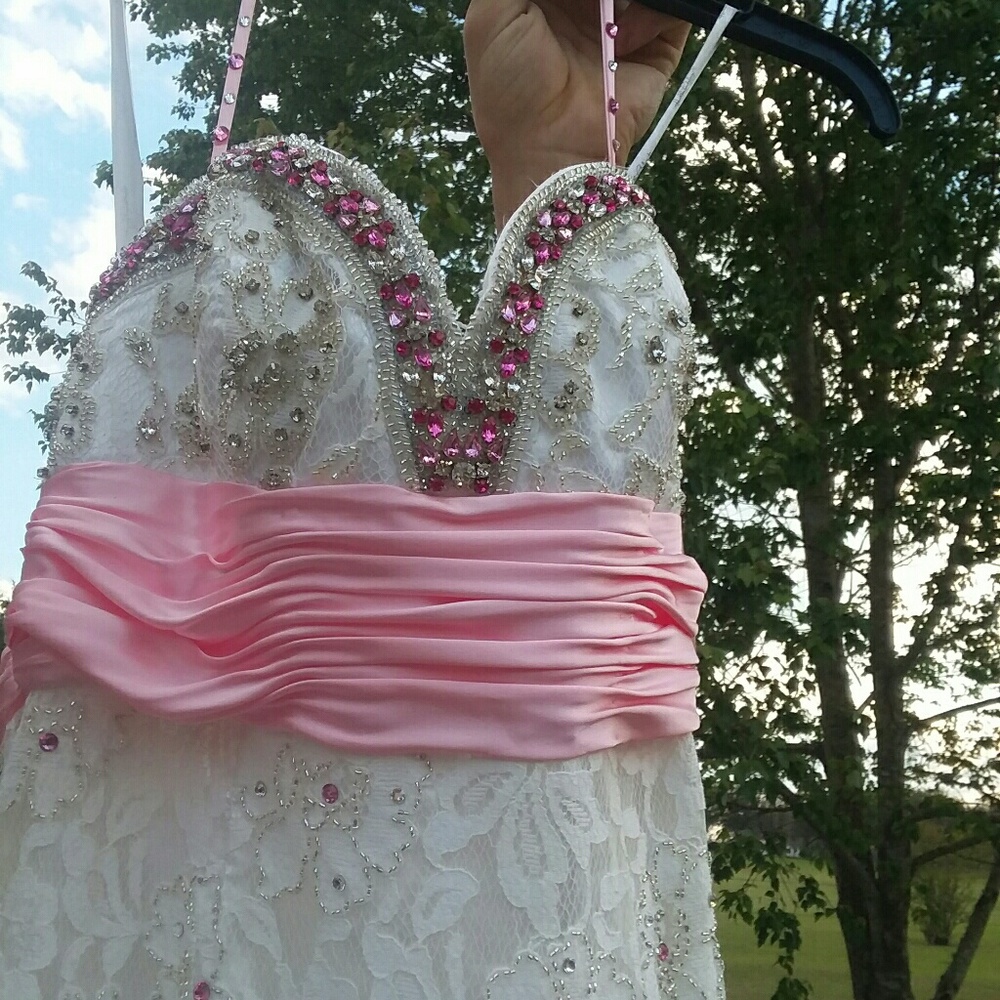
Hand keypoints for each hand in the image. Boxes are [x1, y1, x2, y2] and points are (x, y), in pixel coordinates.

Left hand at [464, 0, 689, 223]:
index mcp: (546, 0)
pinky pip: (677, 10)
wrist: (550, 148)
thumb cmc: (511, 87)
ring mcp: (625, 25)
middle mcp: (587, 7)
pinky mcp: (657, 46)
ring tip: (613, 6)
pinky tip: (634, 23)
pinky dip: (668, 5)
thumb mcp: (493, 13)